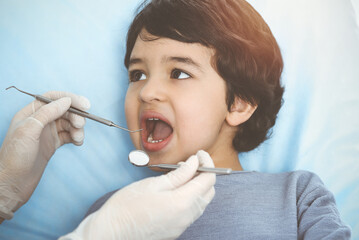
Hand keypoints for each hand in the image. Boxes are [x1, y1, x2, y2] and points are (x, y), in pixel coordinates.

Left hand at [0, 91, 89, 219]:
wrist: (13, 184)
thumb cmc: (15, 157)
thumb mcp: (29, 130)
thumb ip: (47, 113)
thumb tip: (66, 101)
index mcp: (31, 113)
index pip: (53, 98)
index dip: (70, 99)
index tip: (85, 105)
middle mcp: (40, 120)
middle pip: (64, 110)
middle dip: (75, 116)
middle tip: (81, 125)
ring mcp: (47, 132)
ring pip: (68, 123)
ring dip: (77, 128)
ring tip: (78, 138)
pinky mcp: (53, 144)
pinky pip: (69, 135)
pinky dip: (76, 137)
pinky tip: (78, 143)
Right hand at [60, 150, 215, 239]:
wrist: (111, 232)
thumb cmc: (127, 206)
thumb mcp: (153, 184)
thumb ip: (179, 174)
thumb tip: (194, 163)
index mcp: (182, 202)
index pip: (208, 180)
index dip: (207, 163)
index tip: (199, 153)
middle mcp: (186, 216)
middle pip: (208, 192)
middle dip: (204, 174)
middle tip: (190, 162)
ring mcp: (182, 225)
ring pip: (201, 202)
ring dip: (197, 186)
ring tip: (181, 175)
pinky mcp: (176, 230)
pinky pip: (192, 212)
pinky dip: (191, 198)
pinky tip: (176, 190)